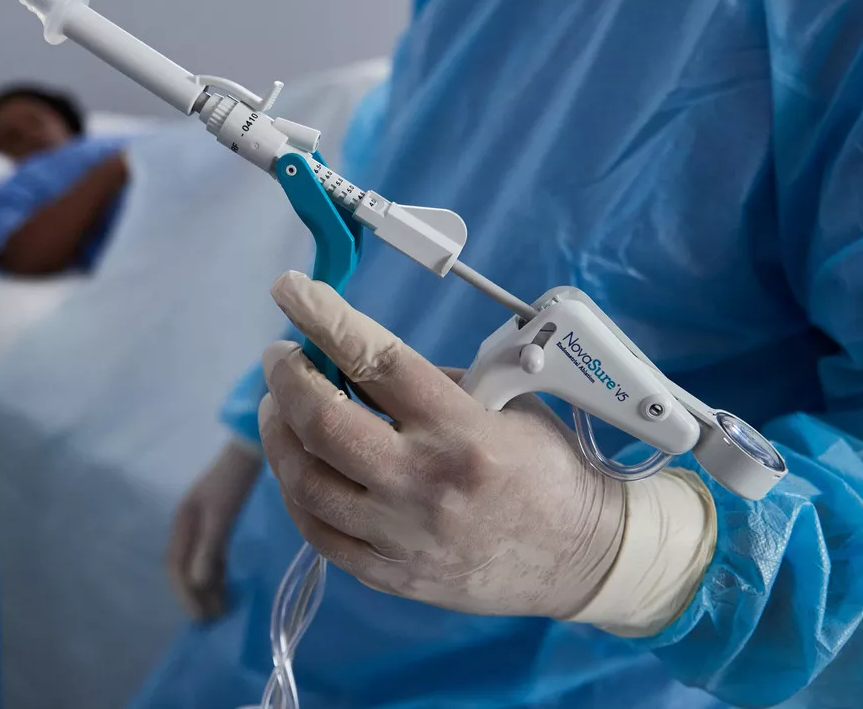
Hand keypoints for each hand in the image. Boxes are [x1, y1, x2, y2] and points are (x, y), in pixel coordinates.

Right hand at [166, 439, 261, 620]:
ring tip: (220, 610)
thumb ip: (209, 548)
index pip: (176, 566)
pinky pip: (212, 554)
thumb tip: (197, 583)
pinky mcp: (218, 520)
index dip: (185, 594)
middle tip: (210, 621)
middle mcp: (188, 524)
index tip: (199, 617)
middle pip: (184, 567)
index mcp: (182, 522)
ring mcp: (202, 522)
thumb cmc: (233, 481)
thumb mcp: (220, 515)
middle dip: (194, 595)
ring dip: (207, 586)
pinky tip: (226, 586)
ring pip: (199, 562)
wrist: (249, 449)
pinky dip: (217, 572)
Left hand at [257, 271, 626, 618]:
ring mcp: (405, 536)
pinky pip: (318, 532)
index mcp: (463, 430)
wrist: (583, 556)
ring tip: (280, 406)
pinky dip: (296, 489)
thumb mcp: (506, 402)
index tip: (291, 289)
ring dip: (280, 433)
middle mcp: (427, 484)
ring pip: (306, 482)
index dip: (323, 318)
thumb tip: (354, 359)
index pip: (376, 359)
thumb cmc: (547, 467)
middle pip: (324, 423)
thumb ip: (429, 384)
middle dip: (288, 378)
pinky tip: (298, 463)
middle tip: (280, 356)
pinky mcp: (393, 574)